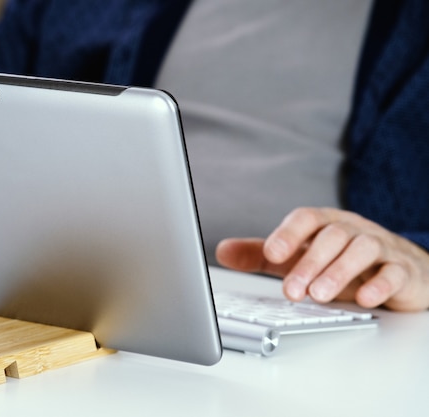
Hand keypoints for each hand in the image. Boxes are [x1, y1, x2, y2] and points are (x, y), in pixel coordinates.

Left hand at [215, 207, 428, 311]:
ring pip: (363, 249)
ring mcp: (380, 248)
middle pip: (331, 236)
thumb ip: (261, 254)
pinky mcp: (403, 270)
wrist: (398, 270)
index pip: (306, 218)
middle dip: (309, 263)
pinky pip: (395, 272)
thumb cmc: (341, 261)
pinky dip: (380, 284)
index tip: (271, 253)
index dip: (288, 234)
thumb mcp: (297, 256)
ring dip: (339, 272)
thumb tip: (222, 251)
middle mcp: (351, 230)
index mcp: (324, 223)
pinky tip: (365, 298)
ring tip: (319, 295)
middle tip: (291, 290)